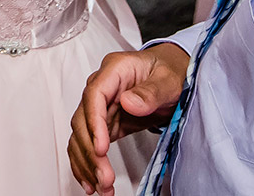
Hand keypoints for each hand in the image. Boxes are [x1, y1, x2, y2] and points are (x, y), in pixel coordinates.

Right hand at [68, 43, 187, 195]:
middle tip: (104, 177)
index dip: (94, 124)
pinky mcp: (105, 123)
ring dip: (87, 163)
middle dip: (90, 152)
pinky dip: (86, 163)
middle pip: (83, 120)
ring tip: (101, 187)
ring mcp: (101, 107)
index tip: (101, 149)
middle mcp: (101, 87)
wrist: (173, 76)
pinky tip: (91, 181)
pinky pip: (88, 143)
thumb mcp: (168, 79)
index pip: (94, 96)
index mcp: (114, 70)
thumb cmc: (170, 72)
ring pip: (81, 136)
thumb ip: (151, 91)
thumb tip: (128, 102)